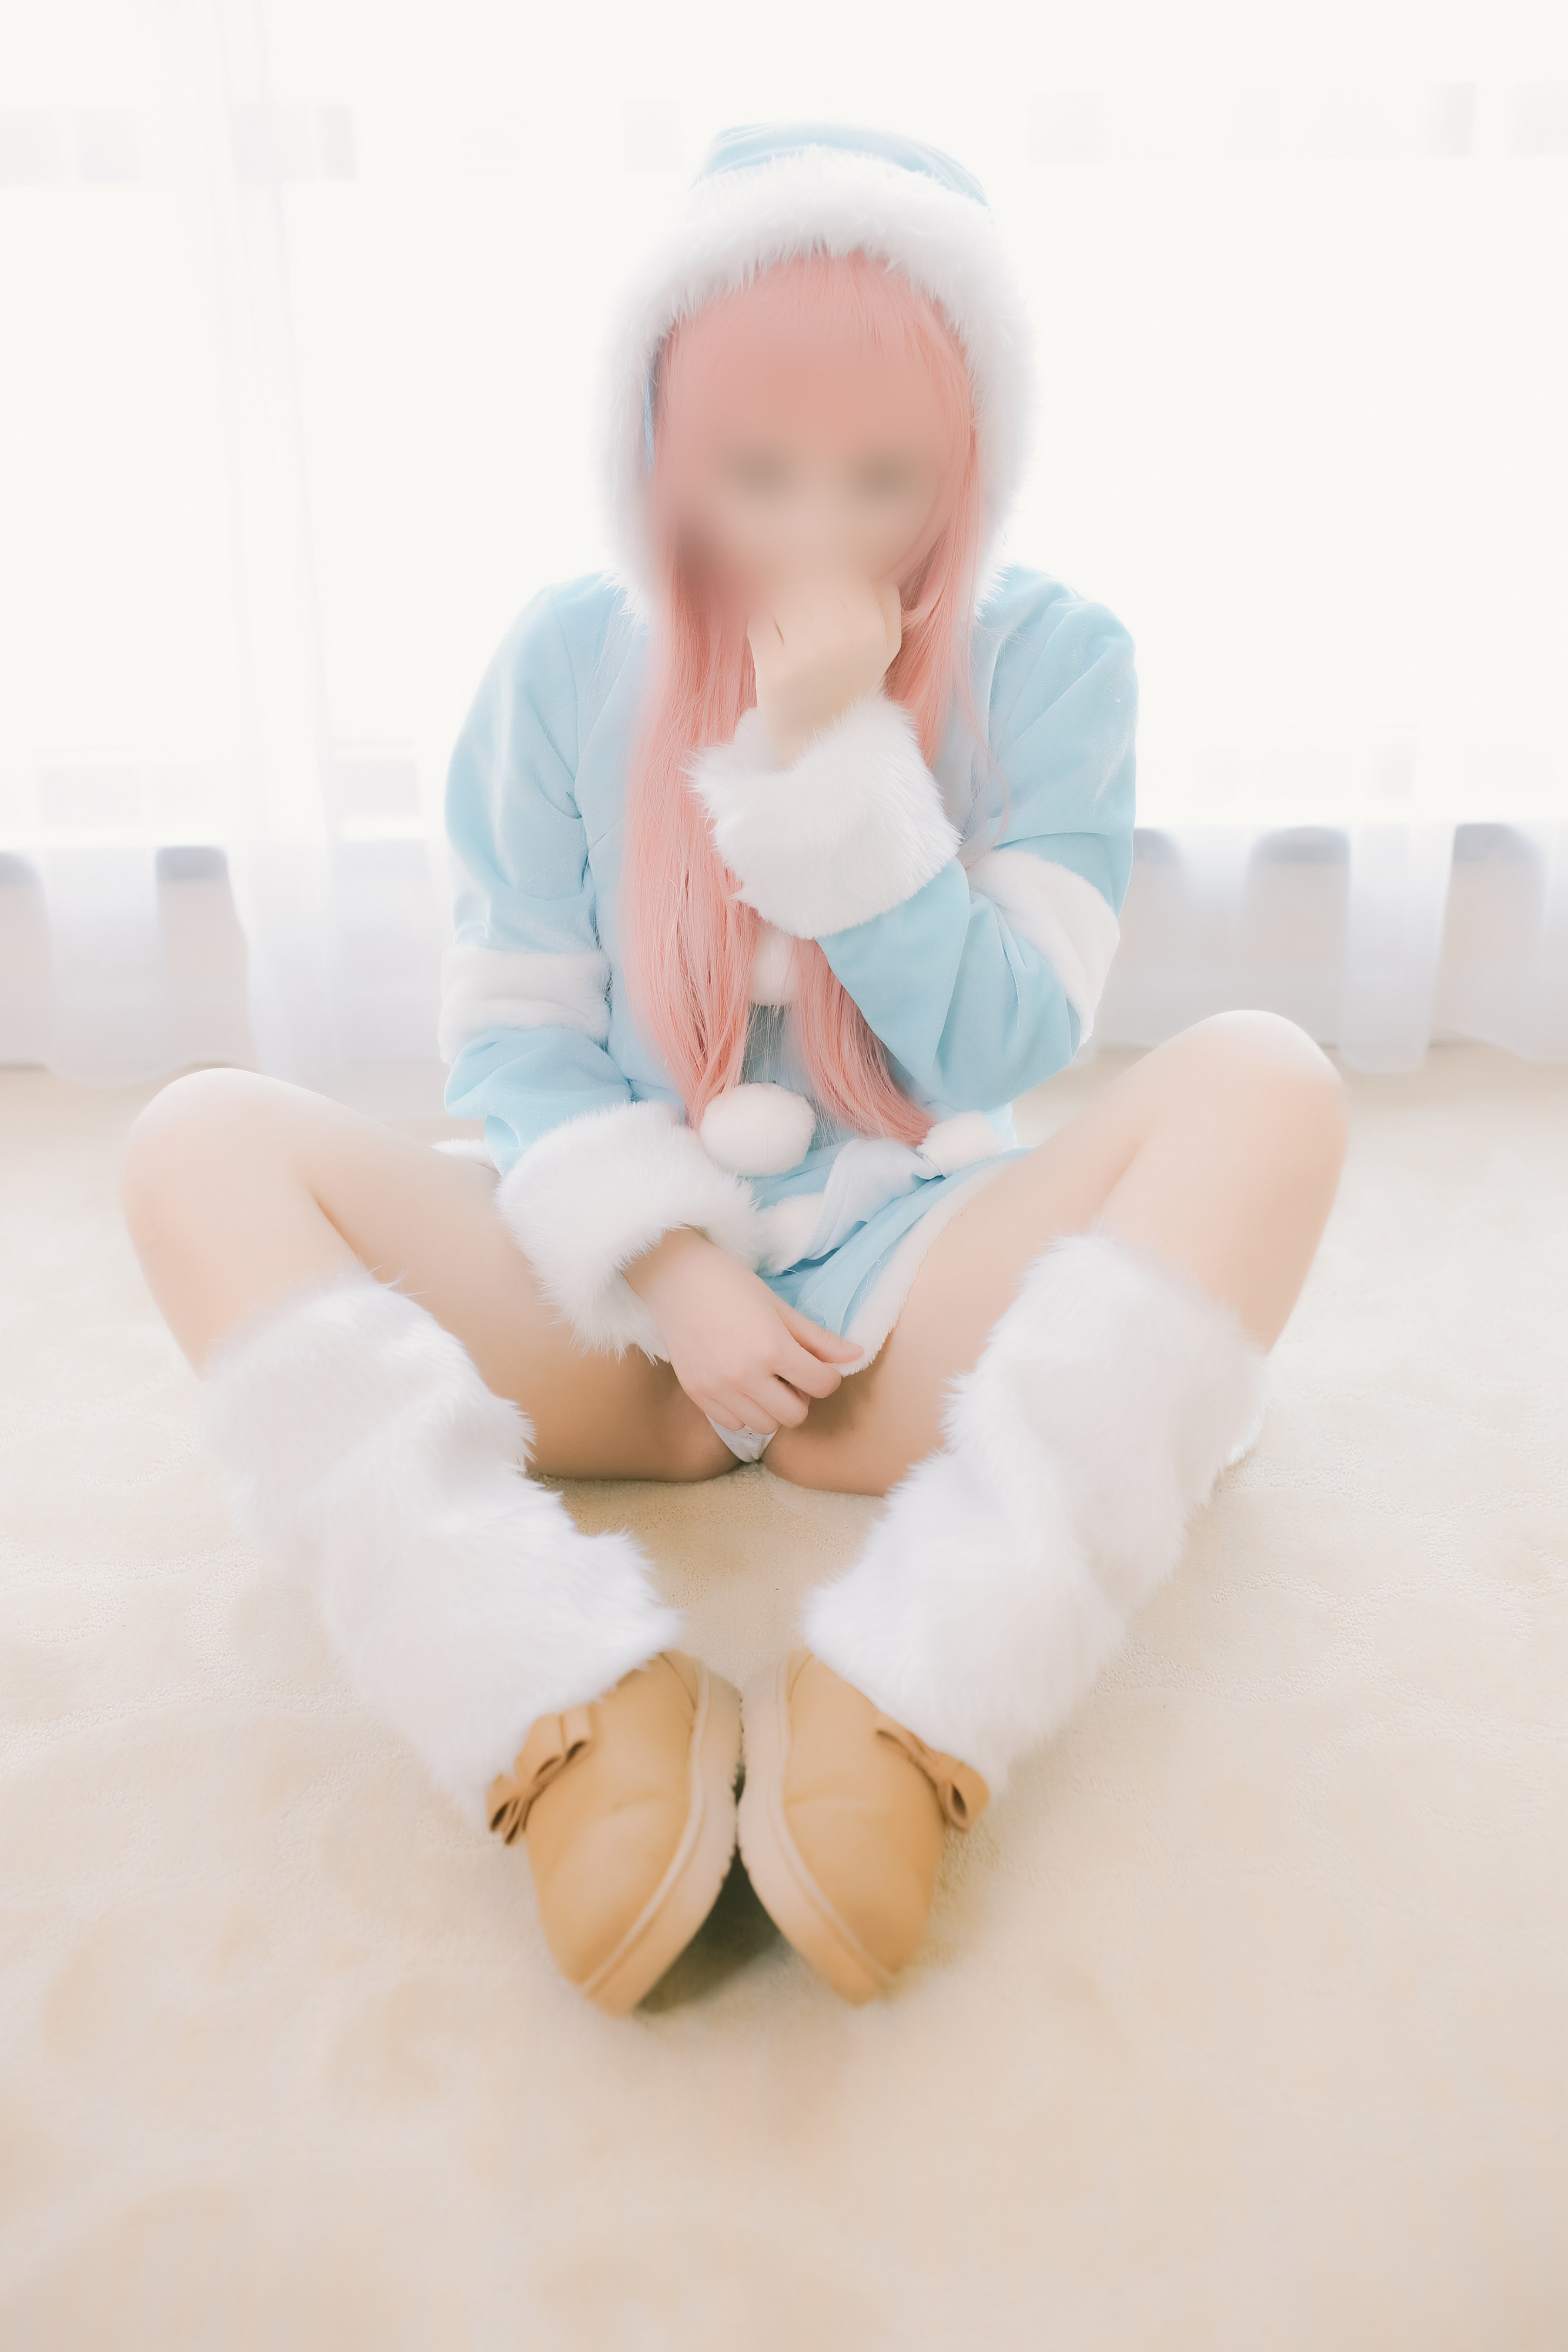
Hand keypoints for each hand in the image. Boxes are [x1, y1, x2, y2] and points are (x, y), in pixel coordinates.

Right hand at [624, 1227, 862, 1435]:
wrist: (675, 1277)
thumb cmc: (730, 1283)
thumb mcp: (780, 1306)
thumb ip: (817, 1338)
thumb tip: (855, 1355)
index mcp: (772, 1348)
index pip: (822, 1386)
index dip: (828, 1377)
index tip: (818, 1365)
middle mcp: (745, 1375)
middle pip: (795, 1415)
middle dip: (801, 1397)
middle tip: (791, 1374)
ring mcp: (718, 1388)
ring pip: (764, 1426)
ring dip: (772, 1408)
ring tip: (765, 1380)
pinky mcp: (696, 1394)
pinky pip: (732, 1424)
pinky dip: (743, 1412)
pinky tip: (740, 1386)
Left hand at [747, 574, 902, 763]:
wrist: (823, 739)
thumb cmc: (851, 682)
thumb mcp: (885, 644)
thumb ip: (884, 599)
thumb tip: (865, 564)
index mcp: (871, 627)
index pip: (838, 571)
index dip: (823, 578)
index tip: (818, 601)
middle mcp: (842, 637)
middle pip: (807, 579)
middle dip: (798, 592)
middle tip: (799, 617)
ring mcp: (807, 654)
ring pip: (781, 596)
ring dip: (778, 608)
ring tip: (788, 632)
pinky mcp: (775, 670)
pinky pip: (758, 620)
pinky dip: (761, 628)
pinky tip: (774, 648)